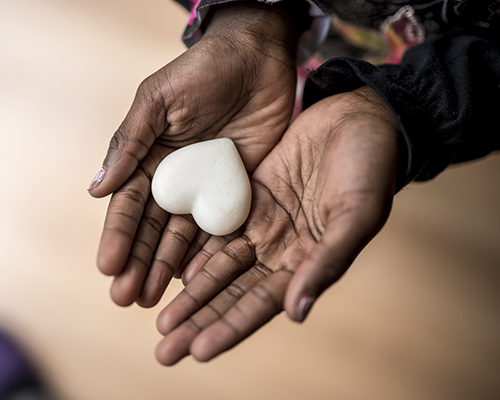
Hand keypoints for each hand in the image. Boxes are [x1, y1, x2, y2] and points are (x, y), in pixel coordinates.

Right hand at [88, 3, 298, 306]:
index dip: (118, 236)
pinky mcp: (238, 191)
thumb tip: (96, 188)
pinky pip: (223, 226)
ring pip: (184, 236)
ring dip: (168, 267)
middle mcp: (176, 180)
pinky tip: (197, 278)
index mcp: (150, 158)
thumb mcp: (158, 100)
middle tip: (128, 299)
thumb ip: (130, 142)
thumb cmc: (202, 71)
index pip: (129, 205)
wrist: (257, 60)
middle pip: (153, 229)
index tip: (108, 268)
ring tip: (155, 299)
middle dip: (140, 262)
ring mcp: (207, 188)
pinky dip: (210, 253)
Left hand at [155, 86, 400, 364]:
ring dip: (191, 293)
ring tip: (160, 320)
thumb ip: (328, 261)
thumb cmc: (369, 167)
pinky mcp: (248, 195)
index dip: (231, 327)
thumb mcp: (355, 214)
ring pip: (219, 265)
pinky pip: (216, 226)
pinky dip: (195, 248)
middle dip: (200, 320)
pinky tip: (172, 267)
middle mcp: (281, 249)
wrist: (357, 119)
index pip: (263, 303)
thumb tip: (296, 313)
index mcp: (308, 260)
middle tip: (164, 349)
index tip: (198, 351)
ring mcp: (262, 223)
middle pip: (233, 292)